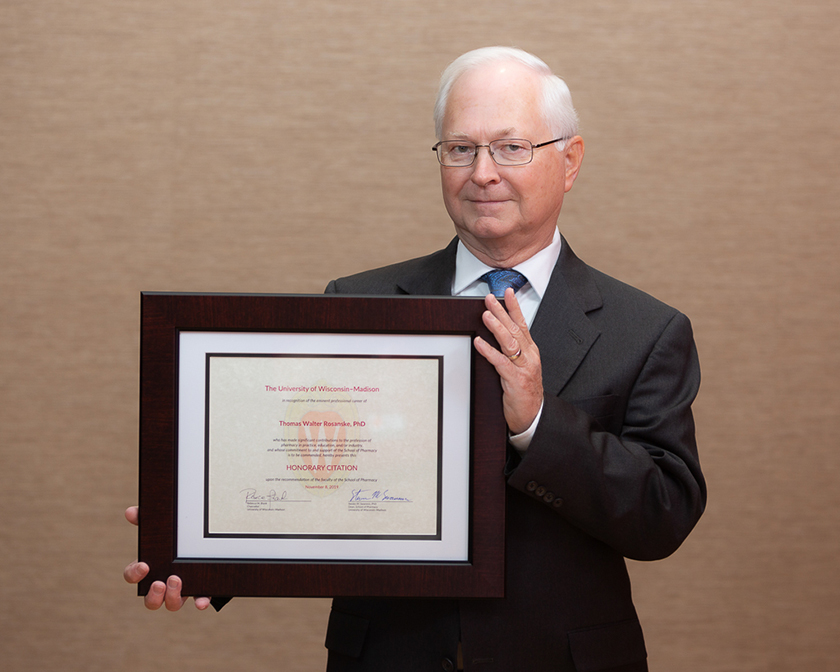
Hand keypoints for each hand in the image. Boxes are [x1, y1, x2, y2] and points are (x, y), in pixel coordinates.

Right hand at [123, 506, 210, 610]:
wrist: (204, 543)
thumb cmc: (173, 539)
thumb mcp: (162, 528)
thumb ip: (146, 519)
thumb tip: (131, 511)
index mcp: (150, 568)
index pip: (133, 575)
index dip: (134, 574)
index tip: (144, 566)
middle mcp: (163, 584)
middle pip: (151, 600)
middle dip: (153, 595)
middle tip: (159, 583)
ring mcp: (181, 590)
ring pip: (172, 604)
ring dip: (172, 597)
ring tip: (177, 580)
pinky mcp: (200, 590)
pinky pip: (199, 600)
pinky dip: (200, 602)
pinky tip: (201, 602)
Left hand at [473, 289, 543, 434]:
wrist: (533, 416)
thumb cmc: (524, 392)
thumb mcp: (521, 368)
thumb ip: (512, 352)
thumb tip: (497, 334)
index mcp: (530, 352)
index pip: (522, 324)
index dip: (514, 307)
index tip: (507, 292)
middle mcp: (529, 357)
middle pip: (515, 329)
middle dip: (501, 312)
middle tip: (489, 299)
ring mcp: (524, 368)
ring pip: (510, 343)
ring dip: (497, 327)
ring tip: (486, 315)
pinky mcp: (516, 380)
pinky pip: (501, 362)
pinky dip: (489, 351)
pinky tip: (479, 343)